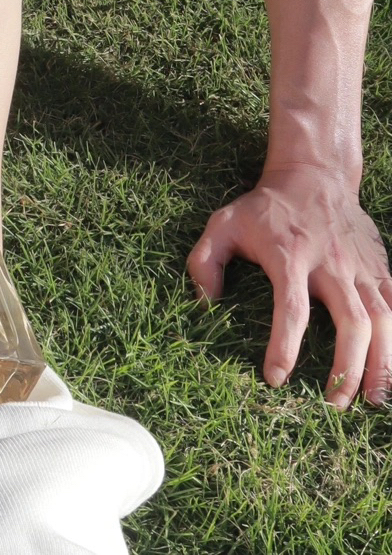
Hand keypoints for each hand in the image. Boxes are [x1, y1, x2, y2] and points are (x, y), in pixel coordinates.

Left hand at [187, 166, 391, 407]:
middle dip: (345, 367)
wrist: (314, 172)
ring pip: (382, 319)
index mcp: (290, 255)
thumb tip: (203, 303)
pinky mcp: (381, 269)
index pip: (291, 308)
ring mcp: (361, 267)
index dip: (284, 346)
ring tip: (373, 401)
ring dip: (382, 363)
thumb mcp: (224, 222)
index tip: (275, 379)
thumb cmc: (266, 207)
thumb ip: (205, 260)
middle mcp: (331, 264)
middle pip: (350, 321)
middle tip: (333, 404)